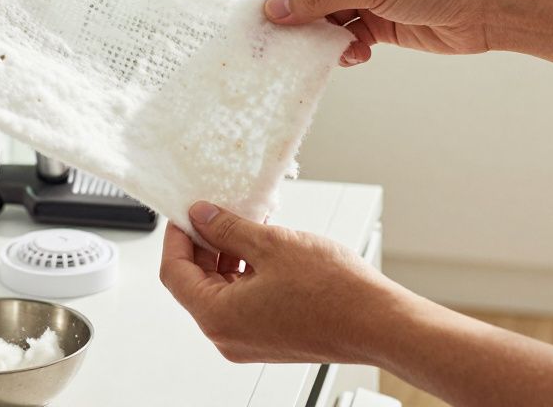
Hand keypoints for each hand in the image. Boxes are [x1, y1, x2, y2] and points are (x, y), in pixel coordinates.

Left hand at [159, 201, 409, 364]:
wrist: (378, 322)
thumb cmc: (334, 293)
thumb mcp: (270, 244)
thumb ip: (228, 229)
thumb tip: (202, 217)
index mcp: (218, 318)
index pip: (174, 273)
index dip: (177, 237)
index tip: (186, 213)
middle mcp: (228, 336)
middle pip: (195, 283)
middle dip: (204, 244)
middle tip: (217, 212)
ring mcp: (249, 340)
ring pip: (221, 291)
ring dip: (227, 256)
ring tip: (247, 223)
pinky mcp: (269, 337)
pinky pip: (243, 301)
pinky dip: (246, 272)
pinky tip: (264, 246)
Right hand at [258, 0, 510, 63]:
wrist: (486, 7)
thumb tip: (274, 10)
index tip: (257, 16)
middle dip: (296, 18)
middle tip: (278, 44)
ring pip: (327, 19)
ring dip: (322, 38)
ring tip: (319, 54)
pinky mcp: (382, 23)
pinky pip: (349, 37)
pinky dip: (346, 49)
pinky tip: (354, 56)